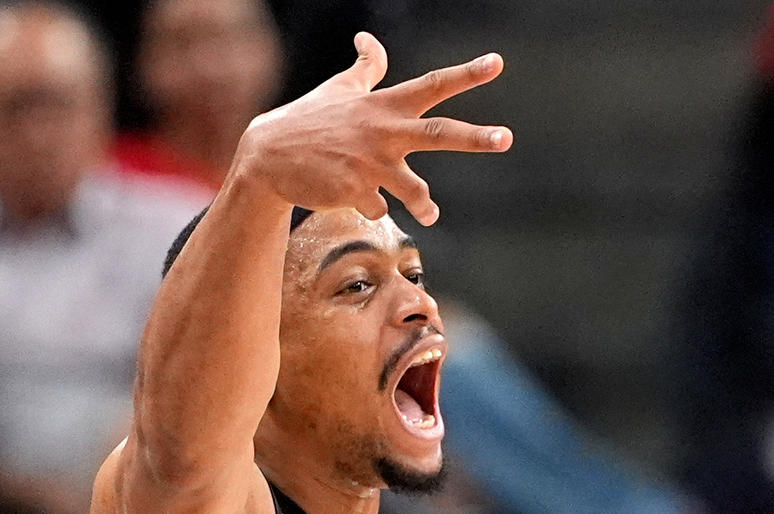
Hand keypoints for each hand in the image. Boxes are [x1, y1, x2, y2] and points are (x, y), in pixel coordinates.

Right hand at [236, 32, 512, 225]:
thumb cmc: (308, 120)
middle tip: (506, 137)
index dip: (466, 74)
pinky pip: (379, 209)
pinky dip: (372, 208)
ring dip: (424, 205)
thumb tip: (368, 39)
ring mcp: (369, 163)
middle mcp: (382, 132)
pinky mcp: (354, 191)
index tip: (496, 63)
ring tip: (430, 214)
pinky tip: (354, 201)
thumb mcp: (338, 90)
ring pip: (414, 189)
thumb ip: (364, 69)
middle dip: (475, 136)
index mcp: (383, 106)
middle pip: (438, 132)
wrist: (268, 157)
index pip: (432, 85)